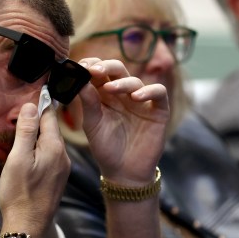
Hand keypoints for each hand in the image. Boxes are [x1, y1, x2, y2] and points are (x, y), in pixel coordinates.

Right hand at [0, 102, 69, 237]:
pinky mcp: (58, 178)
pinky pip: (50, 154)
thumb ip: (26, 131)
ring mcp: (62, 168)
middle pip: (51, 127)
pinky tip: (31, 149)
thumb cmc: (19, 193)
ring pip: (51, 141)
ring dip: (40, 132)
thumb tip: (32, 105)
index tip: (39, 86)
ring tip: (27, 123)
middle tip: (29, 101)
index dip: (41, 101)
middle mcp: (63, 155)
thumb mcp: (18, 158)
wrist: (28, 226)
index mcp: (54, 147)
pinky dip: (41, 147)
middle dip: (40, 115)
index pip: (49, 115)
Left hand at [77, 58, 168, 184]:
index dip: (92, 65)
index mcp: (105, 95)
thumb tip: (80, 79)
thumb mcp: (92, 124)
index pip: (100, 72)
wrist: (124, 172)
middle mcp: (123, 95)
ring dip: (123, 82)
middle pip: (118, 70)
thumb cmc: (106, 148)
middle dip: (106, 66)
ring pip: (136, 81)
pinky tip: (137, 97)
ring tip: (111, 89)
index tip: (81, 66)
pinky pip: (159, 93)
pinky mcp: (158, 110)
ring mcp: (142, 101)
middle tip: (94, 70)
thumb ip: (88, 102)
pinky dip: (149, 91)